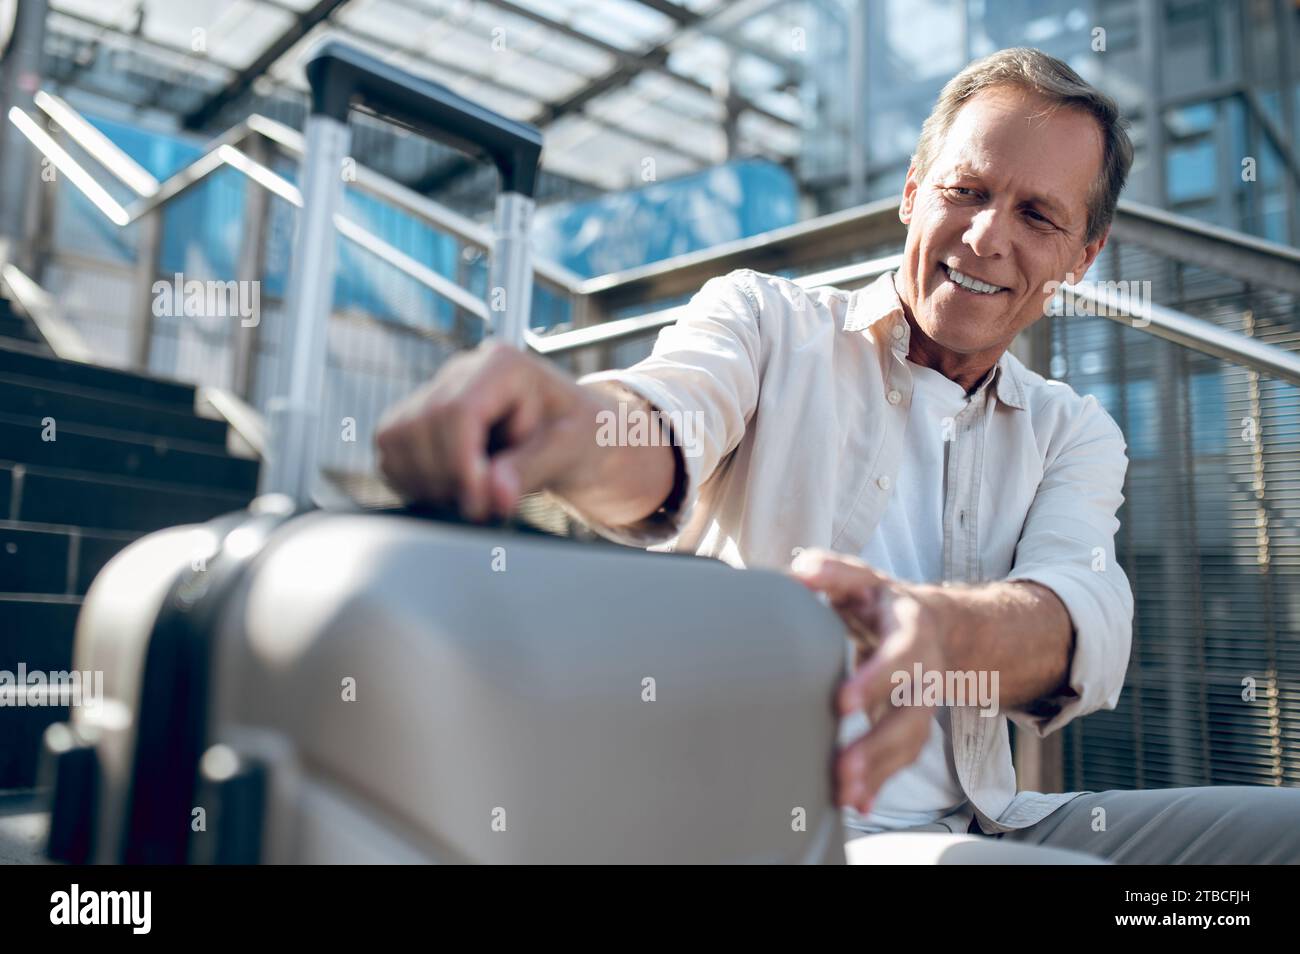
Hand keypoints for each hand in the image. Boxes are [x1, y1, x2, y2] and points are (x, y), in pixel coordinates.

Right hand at [375, 341, 597, 519]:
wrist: (572, 435)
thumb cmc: (578, 434)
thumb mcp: (568, 451)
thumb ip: (530, 470)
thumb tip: (494, 494)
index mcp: (502, 365)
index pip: (457, 410)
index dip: (460, 464)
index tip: (478, 503)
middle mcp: (461, 371)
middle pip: (421, 424)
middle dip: (444, 477)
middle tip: (479, 507)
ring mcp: (434, 391)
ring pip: (395, 437)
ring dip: (423, 481)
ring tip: (467, 497)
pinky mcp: (417, 418)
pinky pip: (390, 451)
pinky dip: (410, 480)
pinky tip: (448, 491)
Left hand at [790, 549, 950, 816]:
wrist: (927, 621)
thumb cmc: (877, 600)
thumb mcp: (859, 577)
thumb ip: (831, 572)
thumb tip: (802, 570)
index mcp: (910, 630)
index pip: (898, 656)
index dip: (875, 680)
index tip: (842, 704)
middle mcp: (925, 669)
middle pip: (911, 712)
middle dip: (878, 742)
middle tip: (841, 766)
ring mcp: (923, 700)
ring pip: (910, 741)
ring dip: (879, 770)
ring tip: (844, 793)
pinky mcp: (913, 723)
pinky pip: (903, 756)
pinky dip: (882, 781)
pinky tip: (858, 803)